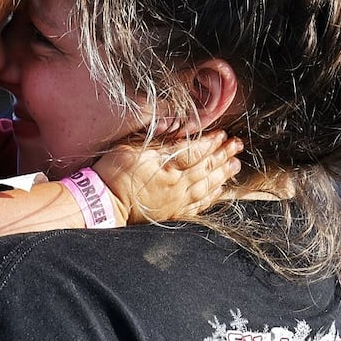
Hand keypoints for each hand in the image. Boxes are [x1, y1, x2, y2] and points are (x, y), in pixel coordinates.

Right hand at [94, 131, 242, 223]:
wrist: (104, 203)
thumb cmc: (113, 172)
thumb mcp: (130, 147)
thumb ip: (156, 138)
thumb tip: (176, 126)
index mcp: (166, 166)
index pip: (196, 151)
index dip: (211, 143)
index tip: (222, 135)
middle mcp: (176, 185)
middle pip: (206, 167)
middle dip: (223, 155)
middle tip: (237, 146)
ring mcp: (177, 201)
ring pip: (207, 186)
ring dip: (223, 174)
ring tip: (235, 165)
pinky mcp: (173, 213)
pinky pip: (199, 205)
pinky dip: (212, 196)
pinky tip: (220, 190)